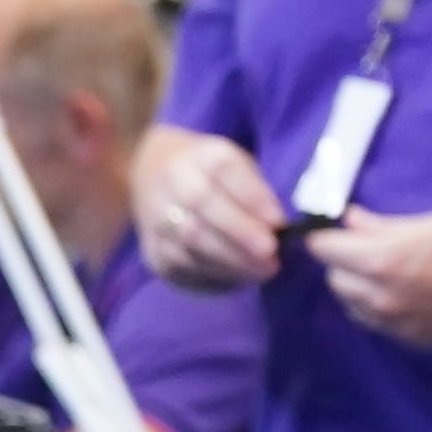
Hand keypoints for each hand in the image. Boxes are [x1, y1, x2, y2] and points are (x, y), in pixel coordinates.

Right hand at [135, 125, 286, 289]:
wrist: (155, 176)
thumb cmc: (214, 176)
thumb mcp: (240, 167)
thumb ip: (257, 193)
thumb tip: (278, 227)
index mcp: (202, 155)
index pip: (224, 169)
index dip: (251, 196)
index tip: (278, 221)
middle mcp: (173, 181)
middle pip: (202, 205)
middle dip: (240, 232)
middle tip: (270, 253)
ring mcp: (156, 216)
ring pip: (190, 241)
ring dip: (231, 260)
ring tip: (262, 270)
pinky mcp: (153, 250)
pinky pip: (181, 266)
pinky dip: (214, 275)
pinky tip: (239, 276)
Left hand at [310, 206, 431, 349]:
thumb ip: (385, 226)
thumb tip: (350, 221)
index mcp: (384, 261)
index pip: (326, 250)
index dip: (330, 236)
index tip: (339, 229)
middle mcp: (383, 299)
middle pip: (336, 281)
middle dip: (345, 262)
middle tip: (371, 246)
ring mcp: (401, 327)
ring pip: (356, 307)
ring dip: (362, 288)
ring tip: (392, 271)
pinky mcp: (420, 342)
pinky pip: (382, 325)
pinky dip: (384, 308)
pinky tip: (412, 292)